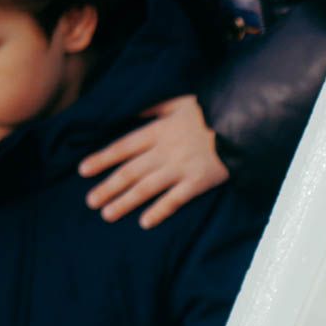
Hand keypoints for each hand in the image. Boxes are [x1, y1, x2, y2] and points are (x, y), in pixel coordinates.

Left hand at [79, 94, 228, 228]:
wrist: (243, 122)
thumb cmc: (212, 112)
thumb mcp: (180, 102)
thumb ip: (155, 108)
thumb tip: (133, 113)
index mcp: (158, 131)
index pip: (123, 147)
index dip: (102, 159)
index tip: (83, 170)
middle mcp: (164, 151)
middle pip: (130, 171)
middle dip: (108, 187)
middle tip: (90, 202)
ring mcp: (181, 168)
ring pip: (147, 187)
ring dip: (125, 202)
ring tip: (107, 215)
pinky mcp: (198, 182)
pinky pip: (175, 199)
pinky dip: (159, 211)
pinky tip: (145, 222)